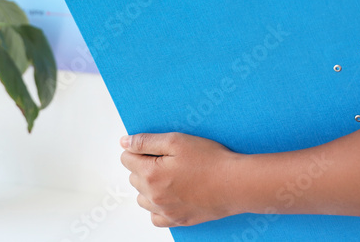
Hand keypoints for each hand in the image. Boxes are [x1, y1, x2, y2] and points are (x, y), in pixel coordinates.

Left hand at [120, 132, 238, 227]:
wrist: (235, 183)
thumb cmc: (210, 160)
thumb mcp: (176, 140)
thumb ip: (146, 142)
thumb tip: (125, 143)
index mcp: (150, 174)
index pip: (126, 159)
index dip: (138, 149)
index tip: (152, 147)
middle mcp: (153, 196)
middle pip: (133, 178)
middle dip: (143, 166)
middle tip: (166, 159)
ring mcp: (165, 211)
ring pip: (142, 198)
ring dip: (149, 186)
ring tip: (169, 175)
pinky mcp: (177, 220)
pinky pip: (155, 217)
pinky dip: (158, 206)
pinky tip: (170, 194)